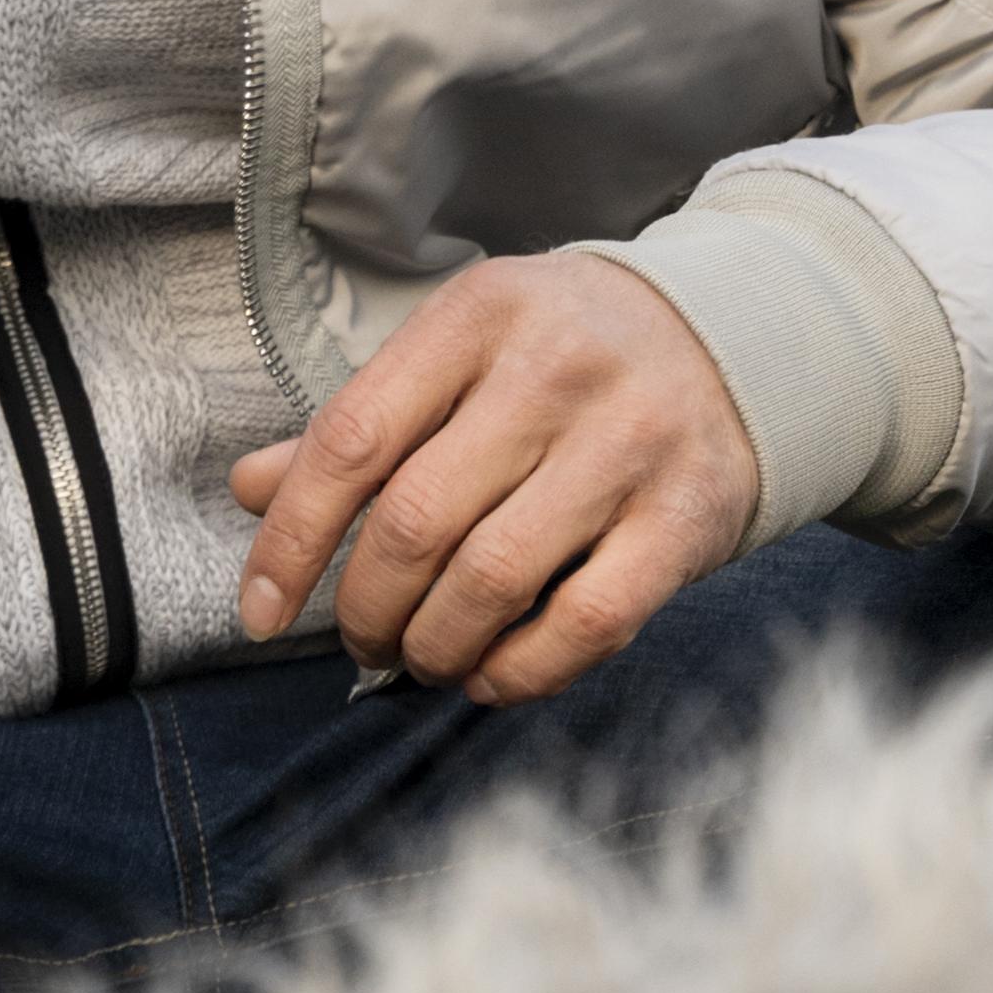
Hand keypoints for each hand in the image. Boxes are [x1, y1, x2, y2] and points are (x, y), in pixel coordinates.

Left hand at [230, 251, 760, 703]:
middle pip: (415, 522)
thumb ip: (363, 423)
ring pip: (492, 580)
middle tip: (361, 639)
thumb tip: (251, 488)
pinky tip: (491, 676)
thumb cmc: (566, 357)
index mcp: (477, 317)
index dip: (290, 541)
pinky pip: (586, 622)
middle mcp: (554, 371)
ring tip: (422, 657)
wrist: (741, 340)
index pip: (350, 441)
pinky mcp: (690, 516)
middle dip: (365, 608)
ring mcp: (629, 444)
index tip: (258, 611)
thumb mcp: (461, 353)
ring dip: (434, 647)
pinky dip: (522, 670)